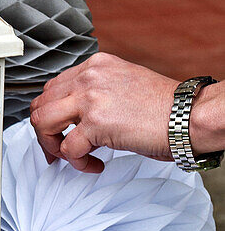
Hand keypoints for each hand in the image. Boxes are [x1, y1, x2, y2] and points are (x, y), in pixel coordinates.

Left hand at [29, 54, 176, 172]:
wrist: (189, 116)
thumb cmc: (165, 107)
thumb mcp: (123, 87)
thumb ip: (97, 94)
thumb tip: (77, 119)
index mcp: (96, 66)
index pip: (53, 87)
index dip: (51, 114)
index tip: (57, 131)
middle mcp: (90, 77)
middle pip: (41, 104)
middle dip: (45, 132)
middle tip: (56, 150)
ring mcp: (90, 98)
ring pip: (43, 122)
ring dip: (52, 146)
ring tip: (71, 156)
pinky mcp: (96, 122)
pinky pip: (68, 149)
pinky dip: (78, 163)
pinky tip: (94, 164)